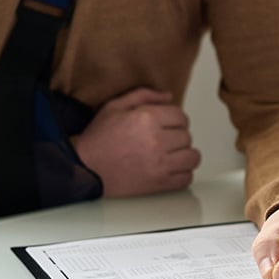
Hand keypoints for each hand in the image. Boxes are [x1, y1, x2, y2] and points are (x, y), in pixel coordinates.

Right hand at [74, 88, 201, 195]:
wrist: (86, 167)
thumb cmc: (98, 138)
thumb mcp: (115, 106)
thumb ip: (144, 95)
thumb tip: (169, 96)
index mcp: (147, 118)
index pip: (181, 116)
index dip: (175, 119)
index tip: (167, 125)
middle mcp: (157, 140)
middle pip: (187, 136)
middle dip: (177, 136)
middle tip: (164, 140)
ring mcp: (160, 164)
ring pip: (193, 157)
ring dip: (184, 155)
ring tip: (172, 155)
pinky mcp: (159, 183)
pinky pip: (186, 178)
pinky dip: (182, 174)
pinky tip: (171, 169)